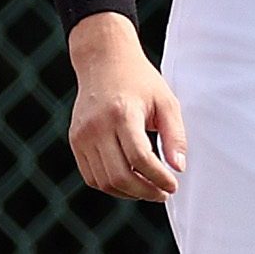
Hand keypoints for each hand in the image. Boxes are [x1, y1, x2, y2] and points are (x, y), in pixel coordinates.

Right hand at [65, 14, 188, 200]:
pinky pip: (91, 176)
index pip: (140, 158)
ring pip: (104, 181)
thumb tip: (178, 168)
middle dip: (145, 191)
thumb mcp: (166, 102)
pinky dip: (111, 186)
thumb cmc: (139, 80)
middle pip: (120, 175)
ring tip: (148, 188)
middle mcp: (97, 126)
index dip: (159, 178)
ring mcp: (82, 135)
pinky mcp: (75, 140)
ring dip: (129, 192)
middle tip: (162, 193)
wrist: (104, 60)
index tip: (173, 184)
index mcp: (122, 113)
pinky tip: (129, 181)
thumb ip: (175, 136)